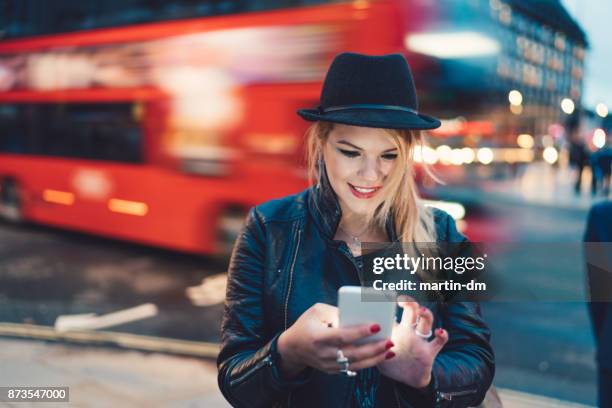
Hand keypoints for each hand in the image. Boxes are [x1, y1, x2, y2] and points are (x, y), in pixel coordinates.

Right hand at [277, 303, 394, 376]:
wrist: (292, 348)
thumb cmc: (306, 324)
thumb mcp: (317, 311)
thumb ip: (336, 312)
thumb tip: (359, 313)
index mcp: (317, 337)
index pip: (342, 336)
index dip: (360, 332)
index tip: (376, 325)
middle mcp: (323, 354)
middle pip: (352, 353)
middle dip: (373, 348)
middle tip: (389, 340)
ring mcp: (328, 365)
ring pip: (356, 364)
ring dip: (375, 358)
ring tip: (390, 349)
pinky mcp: (332, 370)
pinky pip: (353, 368)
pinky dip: (368, 363)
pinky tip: (381, 356)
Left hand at [377, 297, 447, 388]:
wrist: (405, 380)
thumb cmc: (390, 362)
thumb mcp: (377, 351)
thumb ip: (369, 342)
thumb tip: (356, 331)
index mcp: (395, 330)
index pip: (394, 311)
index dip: (391, 303)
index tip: (386, 298)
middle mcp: (408, 331)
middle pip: (412, 312)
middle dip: (409, 303)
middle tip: (403, 302)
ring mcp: (420, 341)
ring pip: (426, 322)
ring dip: (426, 314)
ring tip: (422, 311)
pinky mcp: (429, 352)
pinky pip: (439, 342)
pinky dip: (442, 335)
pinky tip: (440, 332)